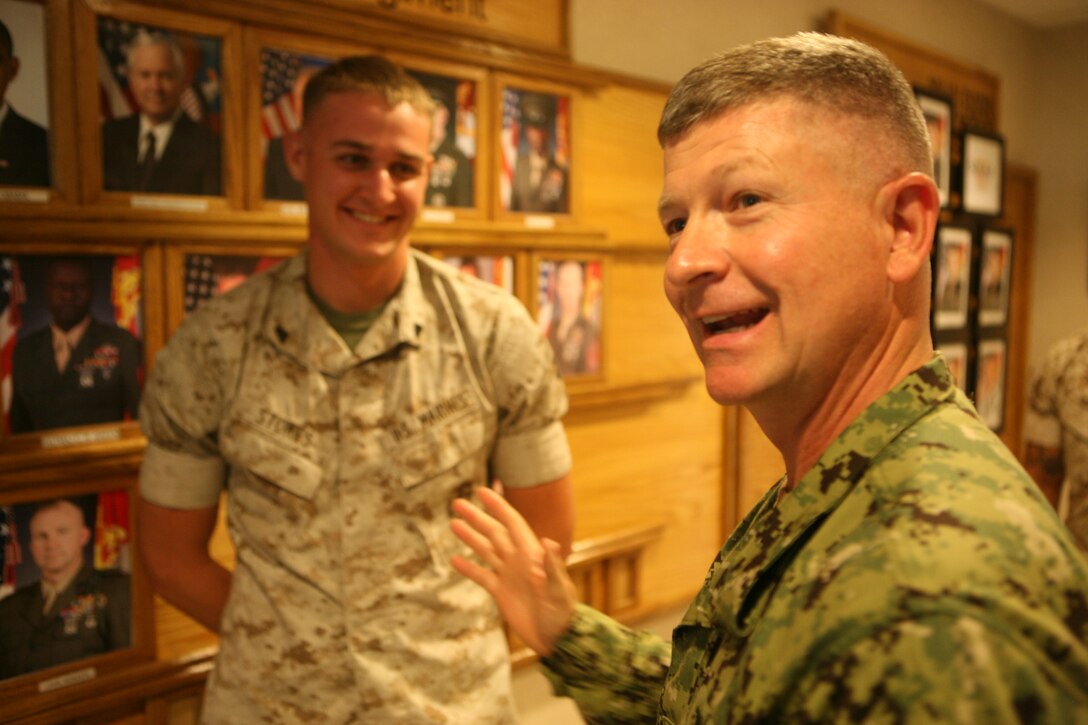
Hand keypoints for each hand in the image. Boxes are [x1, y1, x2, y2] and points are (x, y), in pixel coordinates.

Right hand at [450, 486, 576, 655]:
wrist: (557, 639)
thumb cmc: (562, 613)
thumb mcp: (559, 590)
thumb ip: (552, 566)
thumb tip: (548, 541)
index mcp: (532, 554)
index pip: (512, 523)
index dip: (498, 506)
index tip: (482, 491)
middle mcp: (518, 560)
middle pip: (494, 533)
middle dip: (477, 517)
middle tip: (457, 503)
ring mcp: (509, 575)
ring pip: (486, 550)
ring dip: (470, 537)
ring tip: (453, 523)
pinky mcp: (501, 593)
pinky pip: (482, 576)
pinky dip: (468, 568)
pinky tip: (454, 560)